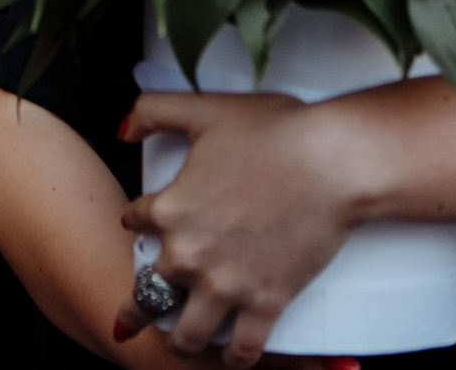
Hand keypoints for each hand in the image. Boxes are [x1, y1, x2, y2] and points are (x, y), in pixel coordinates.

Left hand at [115, 92, 363, 367]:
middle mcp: (189, 255)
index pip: (135, 222)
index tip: (144, 226)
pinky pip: (241, 349)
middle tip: (132, 319)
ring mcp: (226, 286)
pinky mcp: (266, 303)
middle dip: (139, 307)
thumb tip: (123, 129)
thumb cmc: (275, 132)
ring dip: (179, 341)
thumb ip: (153, 112)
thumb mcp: (203, 109)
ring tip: (179, 343)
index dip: (138, 221)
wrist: (332, 162)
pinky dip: (233, 358)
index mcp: (169, 209)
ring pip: (186, 335)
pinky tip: (230, 357)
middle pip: (148, 293)